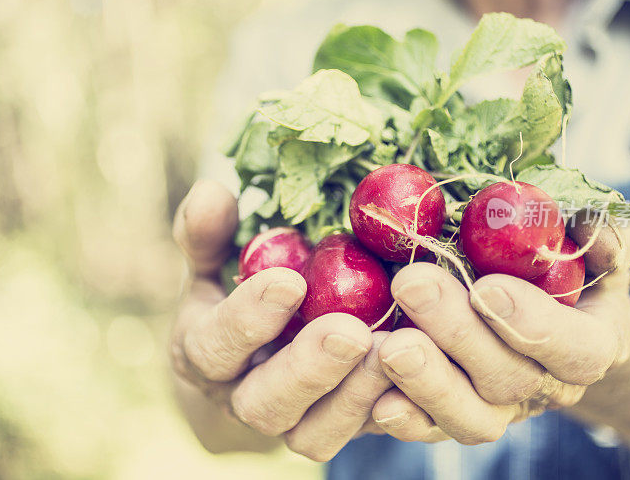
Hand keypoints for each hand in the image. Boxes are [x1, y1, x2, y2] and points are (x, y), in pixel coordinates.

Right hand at [170, 180, 392, 460]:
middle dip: (309, 369)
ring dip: (355, 396)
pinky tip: (422, 374)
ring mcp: (293, 423)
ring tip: (395, 350)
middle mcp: (245, 398)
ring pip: (315, 435)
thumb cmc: (234, 295)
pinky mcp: (338, 429)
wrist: (249, 364)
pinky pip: (362, 435)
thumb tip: (211, 193)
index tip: (288, 281)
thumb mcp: (214, 262)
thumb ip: (209, 233)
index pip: (214, 346)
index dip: (247, 319)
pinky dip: (393, 411)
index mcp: (207, 353)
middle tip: (352, 331)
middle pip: (266, 403)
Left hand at [371, 221, 629, 444]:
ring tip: (389, 346)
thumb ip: (604, 232)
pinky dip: (405, 418)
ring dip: (427, 382)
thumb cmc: (563, 269)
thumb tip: (589, 227)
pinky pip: (431, 431)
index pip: (576, 348)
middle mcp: (546, 386)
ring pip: (470, 417)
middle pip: (508, 377)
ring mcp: (500, 409)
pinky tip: (377, 398)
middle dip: (457, 332)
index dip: (533, 323)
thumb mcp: (593, 243)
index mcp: (590, 343)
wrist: (537, 315)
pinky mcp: (455, 418)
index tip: (486, 286)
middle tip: (411, 284)